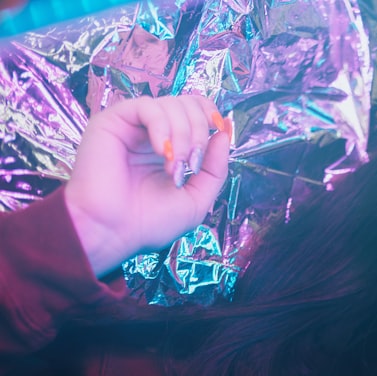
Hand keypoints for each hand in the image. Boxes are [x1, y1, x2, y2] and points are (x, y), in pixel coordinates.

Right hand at [64, 95, 230, 276]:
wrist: (112, 233)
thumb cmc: (150, 222)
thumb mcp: (197, 198)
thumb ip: (215, 167)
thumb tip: (225, 132)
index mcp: (171, 147)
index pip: (196, 110)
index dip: (211, 114)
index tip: (220, 131)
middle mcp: (152, 133)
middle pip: (188, 103)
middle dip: (200, 131)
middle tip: (191, 165)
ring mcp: (132, 126)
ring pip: (171, 104)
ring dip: (183, 136)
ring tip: (173, 168)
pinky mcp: (112, 121)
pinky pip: (147, 107)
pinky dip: (162, 128)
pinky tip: (161, 153)